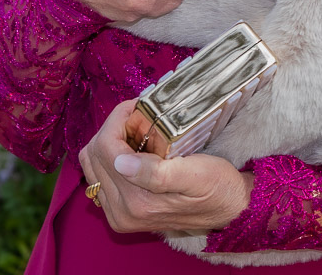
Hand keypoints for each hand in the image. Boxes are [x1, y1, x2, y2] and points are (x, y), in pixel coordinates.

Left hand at [80, 99, 252, 233]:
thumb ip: (156, 173)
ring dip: (109, 142)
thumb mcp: (195, 174)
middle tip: (138, 116)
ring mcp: (118, 215)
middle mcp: (121, 212)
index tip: (137, 106)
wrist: (229, 210)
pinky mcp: (120, 214)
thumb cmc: (217, 187)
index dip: (117, 120)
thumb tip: (120, 163)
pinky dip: (110, 158)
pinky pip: (99, 177)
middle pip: (93, 156)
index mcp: (137, 201)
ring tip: (135, 132)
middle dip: (112, 129)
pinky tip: (132, 150)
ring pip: (92, 165)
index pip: (105, 148)